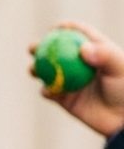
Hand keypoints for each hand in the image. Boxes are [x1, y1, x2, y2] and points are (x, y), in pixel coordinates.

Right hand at [28, 20, 123, 137]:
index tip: (54, 30)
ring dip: (36, 68)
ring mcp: (70, 81)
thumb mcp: (120, 68)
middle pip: (55, 51)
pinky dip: (46, 90)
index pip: (76, 34)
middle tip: (34, 48)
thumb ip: (104, 55)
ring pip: (47, 71)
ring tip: (33, 70)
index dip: (63, 29)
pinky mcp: (65, 99)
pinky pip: (50, 92)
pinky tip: (47, 91)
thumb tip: (82, 49)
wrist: (123, 119)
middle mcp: (78, 64)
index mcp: (93, 50)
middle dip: (40, 47)